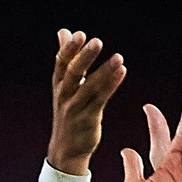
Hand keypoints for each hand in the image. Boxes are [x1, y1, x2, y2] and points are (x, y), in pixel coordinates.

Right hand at [44, 30, 125, 176]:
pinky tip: (121, 72)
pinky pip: (100, 101)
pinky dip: (111, 86)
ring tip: (119, 57)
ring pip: (89, 88)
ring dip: (104, 72)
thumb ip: (67, 57)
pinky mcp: (88, 120)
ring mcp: (75, 109)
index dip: (69, 49)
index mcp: (59, 85)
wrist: (66, 150)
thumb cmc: (68, 112)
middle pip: (73, 74)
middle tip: (97, 42)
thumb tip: (64, 31)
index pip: (61, 64)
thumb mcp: (64, 84)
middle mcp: (64, 96)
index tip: (79, 34)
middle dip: (84, 58)